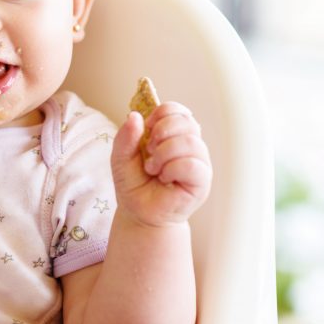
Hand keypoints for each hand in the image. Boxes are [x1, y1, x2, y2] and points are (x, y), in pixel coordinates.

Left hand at [110, 102, 211, 227]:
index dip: (161, 114)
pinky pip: (192, 164)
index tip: (146, 128)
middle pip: (185, 121)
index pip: (177, 110)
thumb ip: (125, 137)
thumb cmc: (134, 184)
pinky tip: (164, 177)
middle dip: (161, 132)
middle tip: (148, 151)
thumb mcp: (120, 157)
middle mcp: (189, 145)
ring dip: (164, 153)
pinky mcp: (202, 181)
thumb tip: (135, 116)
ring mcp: (198, 162)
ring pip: (189, 142)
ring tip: (153, 168)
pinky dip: (172, 169)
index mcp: (173, 134)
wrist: (138, 213)